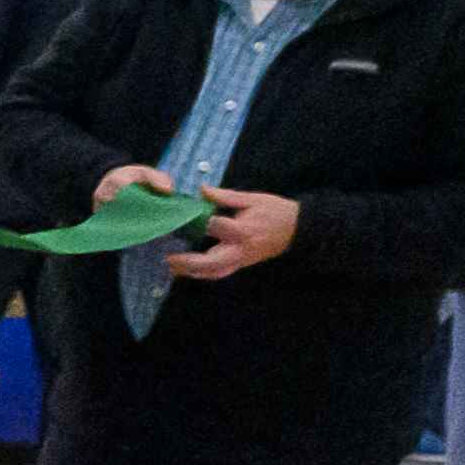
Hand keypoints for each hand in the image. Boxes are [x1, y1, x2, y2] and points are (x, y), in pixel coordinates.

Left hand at [170, 184, 309, 280]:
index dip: (200, 223)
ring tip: (171, 267)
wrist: (297, 229)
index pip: (217, 228)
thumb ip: (226, 196)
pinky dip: (202, 274)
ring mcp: (241, 260)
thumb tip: (202, 190)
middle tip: (168, 258)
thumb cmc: (275, 211)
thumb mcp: (253, 199)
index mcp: (243, 230)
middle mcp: (240, 250)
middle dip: (189, 263)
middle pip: (212, 263)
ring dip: (191, 272)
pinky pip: (219, 273)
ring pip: (214, 273)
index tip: (181, 217)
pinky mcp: (242, 265)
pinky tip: (186, 271)